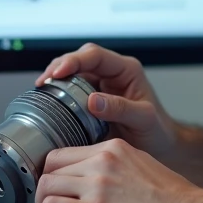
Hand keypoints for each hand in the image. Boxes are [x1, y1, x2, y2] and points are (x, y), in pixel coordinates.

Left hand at [35, 138, 202, 202]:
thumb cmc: (170, 198)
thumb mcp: (140, 164)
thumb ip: (113, 166)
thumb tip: (92, 180)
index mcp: (112, 147)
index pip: (64, 153)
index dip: (55, 175)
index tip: (58, 191)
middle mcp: (102, 160)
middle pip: (50, 167)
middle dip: (46, 191)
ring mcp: (97, 183)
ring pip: (46, 186)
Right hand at [36, 43, 179, 159]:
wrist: (160, 147)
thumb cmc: (158, 131)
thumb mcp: (144, 119)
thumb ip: (121, 108)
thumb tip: (92, 101)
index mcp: (127, 70)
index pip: (95, 55)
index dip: (74, 60)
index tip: (59, 73)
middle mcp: (112, 74)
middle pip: (80, 59)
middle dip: (60, 66)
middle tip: (44, 81)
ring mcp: (101, 86)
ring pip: (74, 72)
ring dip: (57, 78)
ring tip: (42, 89)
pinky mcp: (92, 99)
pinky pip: (72, 89)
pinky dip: (59, 92)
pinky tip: (49, 100)